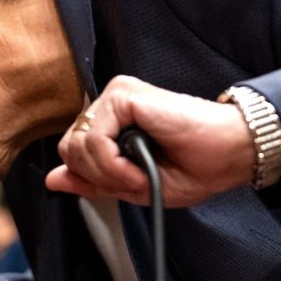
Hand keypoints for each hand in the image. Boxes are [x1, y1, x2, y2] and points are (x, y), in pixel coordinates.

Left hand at [45, 75, 256, 206]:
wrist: (228, 154)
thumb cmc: (195, 166)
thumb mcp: (132, 186)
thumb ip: (91, 180)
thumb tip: (52, 179)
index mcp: (112, 124)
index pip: (72, 153)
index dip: (93, 178)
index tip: (128, 185)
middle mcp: (110, 106)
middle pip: (69, 149)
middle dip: (98, 176)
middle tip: (135, 181)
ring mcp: (116, 97)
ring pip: (77, 145)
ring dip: (109, 173)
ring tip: (141, 174)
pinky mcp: (124, 94)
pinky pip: (95, 138)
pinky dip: (113, 162)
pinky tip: (138, 166)